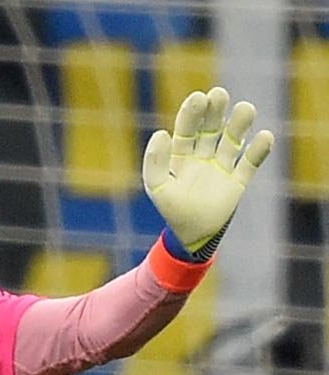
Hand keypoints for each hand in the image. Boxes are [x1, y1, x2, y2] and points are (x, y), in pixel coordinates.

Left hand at [143, 87, 273, 259]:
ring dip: (239, 124)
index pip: (186, 129)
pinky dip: (258, 150)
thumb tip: (161, 133)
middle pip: (210, 128)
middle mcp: (202, 156)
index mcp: (181, 155)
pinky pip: (250, 163)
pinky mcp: (238, 181)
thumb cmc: (171, 209)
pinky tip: (265, 136)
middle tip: (219, 94)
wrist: (192, 235)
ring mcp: (221, 167)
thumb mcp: (157, 186)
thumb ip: (155, 162)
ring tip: (246, 109)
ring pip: (232, 140)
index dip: (192, 113)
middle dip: (215, 111)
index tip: (198, 97)